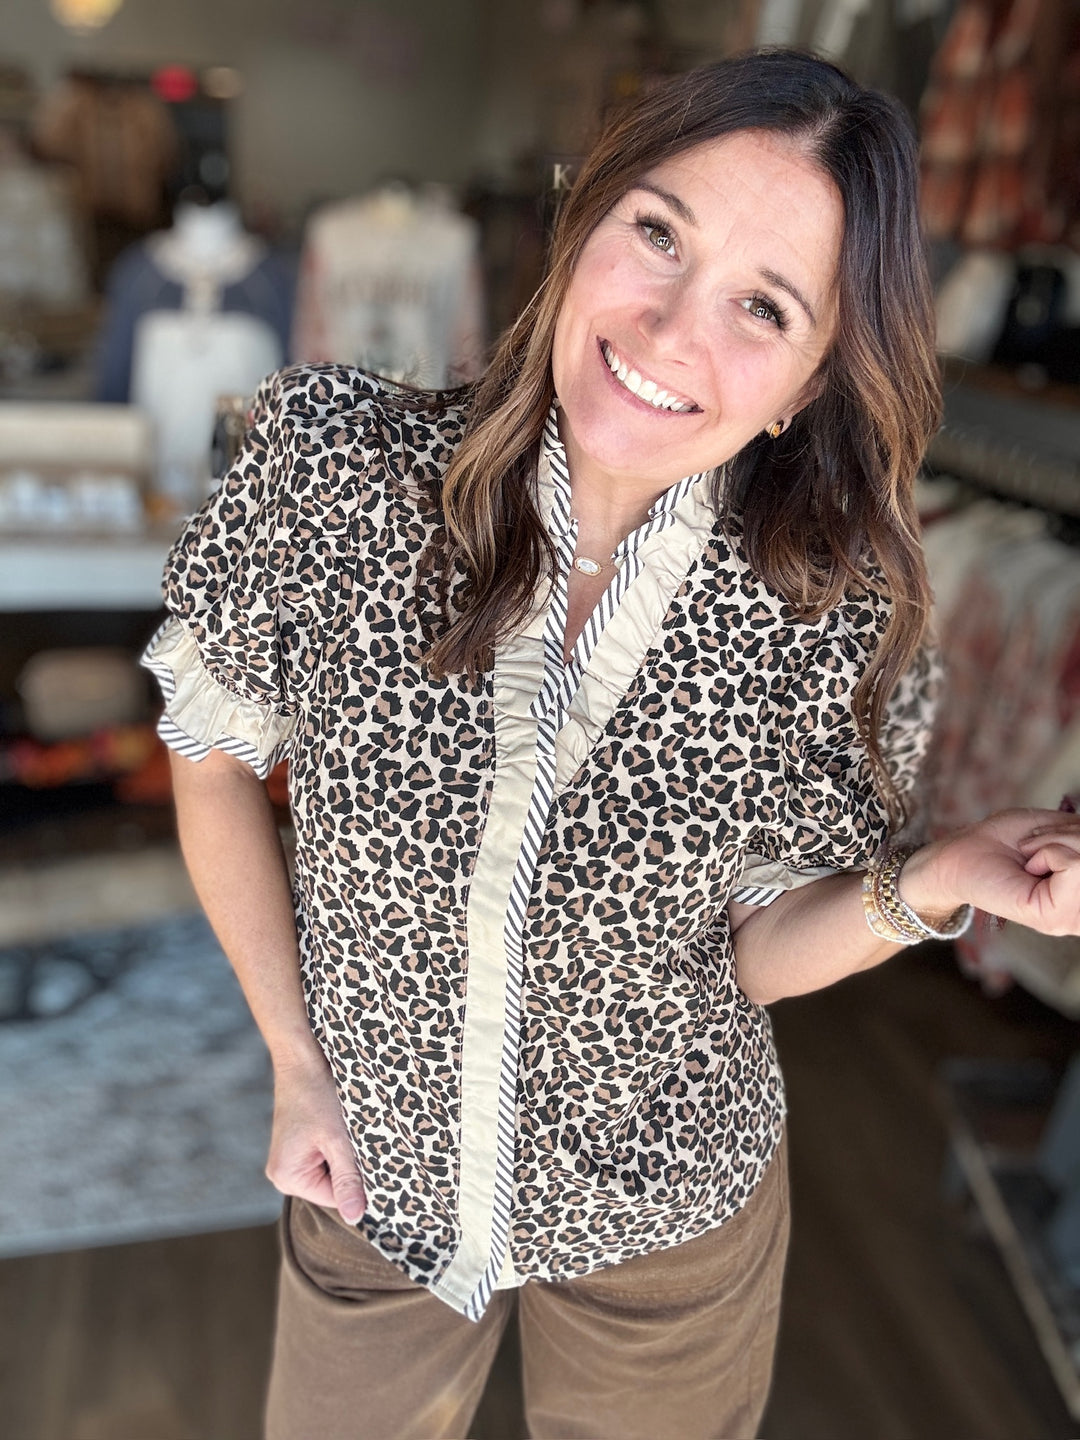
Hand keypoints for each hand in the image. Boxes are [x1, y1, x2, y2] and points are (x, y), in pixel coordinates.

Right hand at [266, 1051, 366, 1222]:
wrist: (303, 1055)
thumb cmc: (318, 1093)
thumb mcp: (338, 1139)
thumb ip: (348, 1179)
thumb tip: (354, 1217)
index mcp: (287, 1177)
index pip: (336, 1198)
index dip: (358, 1181)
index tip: (370, 1156)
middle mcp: (282, 1173)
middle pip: (333, 1185)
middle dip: (351, 1165)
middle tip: (358, 1137)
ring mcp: (289, 1158)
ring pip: (332, 1169)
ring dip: (346, 1153)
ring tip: (347, 1127)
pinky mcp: (298, 1144)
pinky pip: (326, 1155)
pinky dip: (338, 1143)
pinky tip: (340, 1123)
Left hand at [902, 809, 1079, 936]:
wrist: (959, 856)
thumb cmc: (1003, 841)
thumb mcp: (1057, 831)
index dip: (1079, 836)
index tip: (1053, 846)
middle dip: (1071, 835)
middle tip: (1037, 848)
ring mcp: (1071, 919)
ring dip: (1056, 841)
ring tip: (1031, 856)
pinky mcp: (1053, 917)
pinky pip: (1075, 863)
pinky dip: (1048, 850)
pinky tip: (1028, 865)